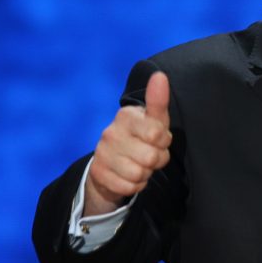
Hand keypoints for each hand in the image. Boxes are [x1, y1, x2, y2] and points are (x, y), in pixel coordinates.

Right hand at [84, 72, 171, 215]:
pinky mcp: (98, 173)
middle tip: (150, 154)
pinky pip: (129, 187)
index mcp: (126, 115)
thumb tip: (160, 75)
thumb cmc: (143, 135)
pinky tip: (129, 175)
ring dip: (146, 173)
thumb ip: (158, 101)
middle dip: (157, 159)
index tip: (157, 138)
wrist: (114, 160)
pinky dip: (135, 185)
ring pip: (139, 174)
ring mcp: (102, 153)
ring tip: (140, 164)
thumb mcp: (155, 120)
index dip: (163, 141)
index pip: (157, 134)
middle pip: (151, 157)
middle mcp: (111, 132)